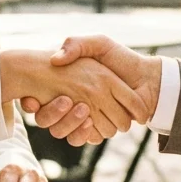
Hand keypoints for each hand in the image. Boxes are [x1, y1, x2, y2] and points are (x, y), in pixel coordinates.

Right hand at [22, 35, 160, 143]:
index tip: (32, 100)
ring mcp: (86, 117)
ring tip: (81, 108)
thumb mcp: (98, 43)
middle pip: (48, 119)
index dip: (33, 102)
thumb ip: (76, 44)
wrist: (148, 79)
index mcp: (68, 83)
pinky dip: (84, 132)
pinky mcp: (97, 130)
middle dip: (52, 113)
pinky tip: (89, 120)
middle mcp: (74, 101)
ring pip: (64, 131)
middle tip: (65, 100)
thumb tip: (55, 59)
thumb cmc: (122, 59)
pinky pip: (82, 138)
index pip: (37, 100)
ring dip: (69, 122)